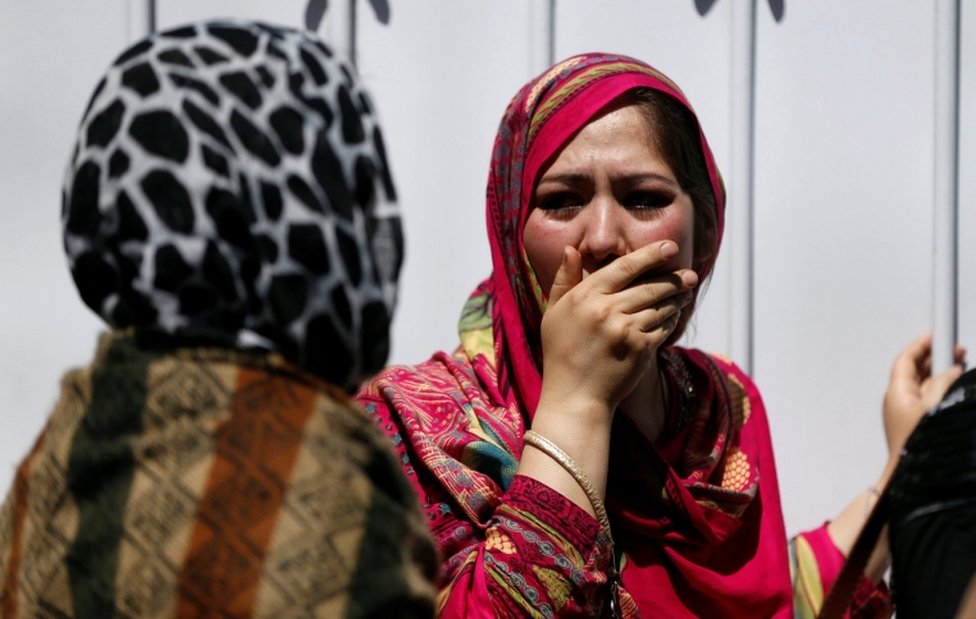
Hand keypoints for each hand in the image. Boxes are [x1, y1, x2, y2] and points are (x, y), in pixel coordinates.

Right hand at [537, 240, 697, 417]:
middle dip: (673, 278)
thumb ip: (564, 280)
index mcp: (584, 296)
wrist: (574, 396)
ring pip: (660, 305)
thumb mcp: (554, 313)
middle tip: (688, 274)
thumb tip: (572, 249)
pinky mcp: (640, 348)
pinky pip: (663, 326)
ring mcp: (625, 329)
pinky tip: (674, 315)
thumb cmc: (561, 353)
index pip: (623, 267)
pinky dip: (671, 318)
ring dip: (677, 297)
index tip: (669, 247)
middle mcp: (605, 310)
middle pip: (649, 285)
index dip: (650, 255)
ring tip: (685, 292)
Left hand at [883, 333, 965, 458]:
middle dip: (935, 358)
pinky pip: (929, 401)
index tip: (936, 335)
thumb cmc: (919, 446)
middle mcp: (899, 402)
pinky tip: (957, 391)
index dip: (921, 345)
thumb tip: (952, 370)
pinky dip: (942, 391)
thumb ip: (943, 384)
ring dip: (942, 375)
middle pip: (915, 371)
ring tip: (962, 367)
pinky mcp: (916, 426)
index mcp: (897, 393)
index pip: (906, 360)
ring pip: (925, 386)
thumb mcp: (935, 406)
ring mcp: (907, 415)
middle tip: (957, 351)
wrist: (910, 479)